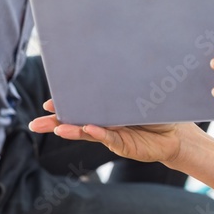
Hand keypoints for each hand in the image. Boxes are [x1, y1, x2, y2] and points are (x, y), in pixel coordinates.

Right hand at [28, 100, 186, 164]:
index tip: (48, 104)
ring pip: (88, 132)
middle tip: (36, 125)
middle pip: (76, 122)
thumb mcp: (139, 95)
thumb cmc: (158, 110)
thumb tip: (110, 69)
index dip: (64, 105)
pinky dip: (98, 133)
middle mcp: (105, 122)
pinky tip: (87, 129)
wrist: (177, 132)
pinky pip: (109, 137)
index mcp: (106, 109)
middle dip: (56, 123)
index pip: (81, 106)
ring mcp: (113, 135)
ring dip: (72, 130)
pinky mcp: (124, 144)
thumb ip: (124, 89)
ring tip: (57, 129)